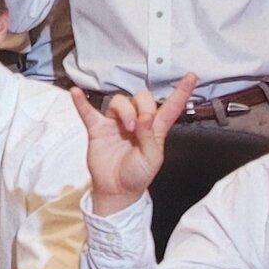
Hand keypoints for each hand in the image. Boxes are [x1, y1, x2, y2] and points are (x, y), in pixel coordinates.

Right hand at [68, 74, 195, 216]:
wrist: (117, 190)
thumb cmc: (136, 176)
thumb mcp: (152, 159)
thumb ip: (150, 137)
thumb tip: (145, 116)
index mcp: (155, 129)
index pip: (171, 106)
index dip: (182, 91)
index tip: (191, 77)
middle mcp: (136, 122)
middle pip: (141, 97)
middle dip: (142, 106)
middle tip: (139, 125)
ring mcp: (116, 124)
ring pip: (120, 101)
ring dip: (124, 110)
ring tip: (125, 127)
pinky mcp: (99, 129)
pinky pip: (88, 112)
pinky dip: (81, 102)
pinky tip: (77, 93)